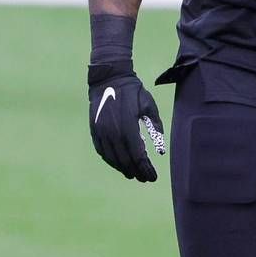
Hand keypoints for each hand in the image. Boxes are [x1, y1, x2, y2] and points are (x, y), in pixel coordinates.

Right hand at [88, 66, 164, 182]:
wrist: (108, 78)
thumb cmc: (132, 91)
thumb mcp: (149, 106)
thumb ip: (156, 127)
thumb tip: (160, 150)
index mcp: (128, 128)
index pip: (138, 157)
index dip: (146, 169)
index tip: (153, 177)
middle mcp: (113, 134)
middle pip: (125, 162)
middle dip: (137, 172)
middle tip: (145, 178)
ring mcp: (101, 133)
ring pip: (112, 159)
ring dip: (123, 169)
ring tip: (133, 174)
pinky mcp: (94, 131)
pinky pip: (102, 152)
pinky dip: (111, 161)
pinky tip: (118, 164)